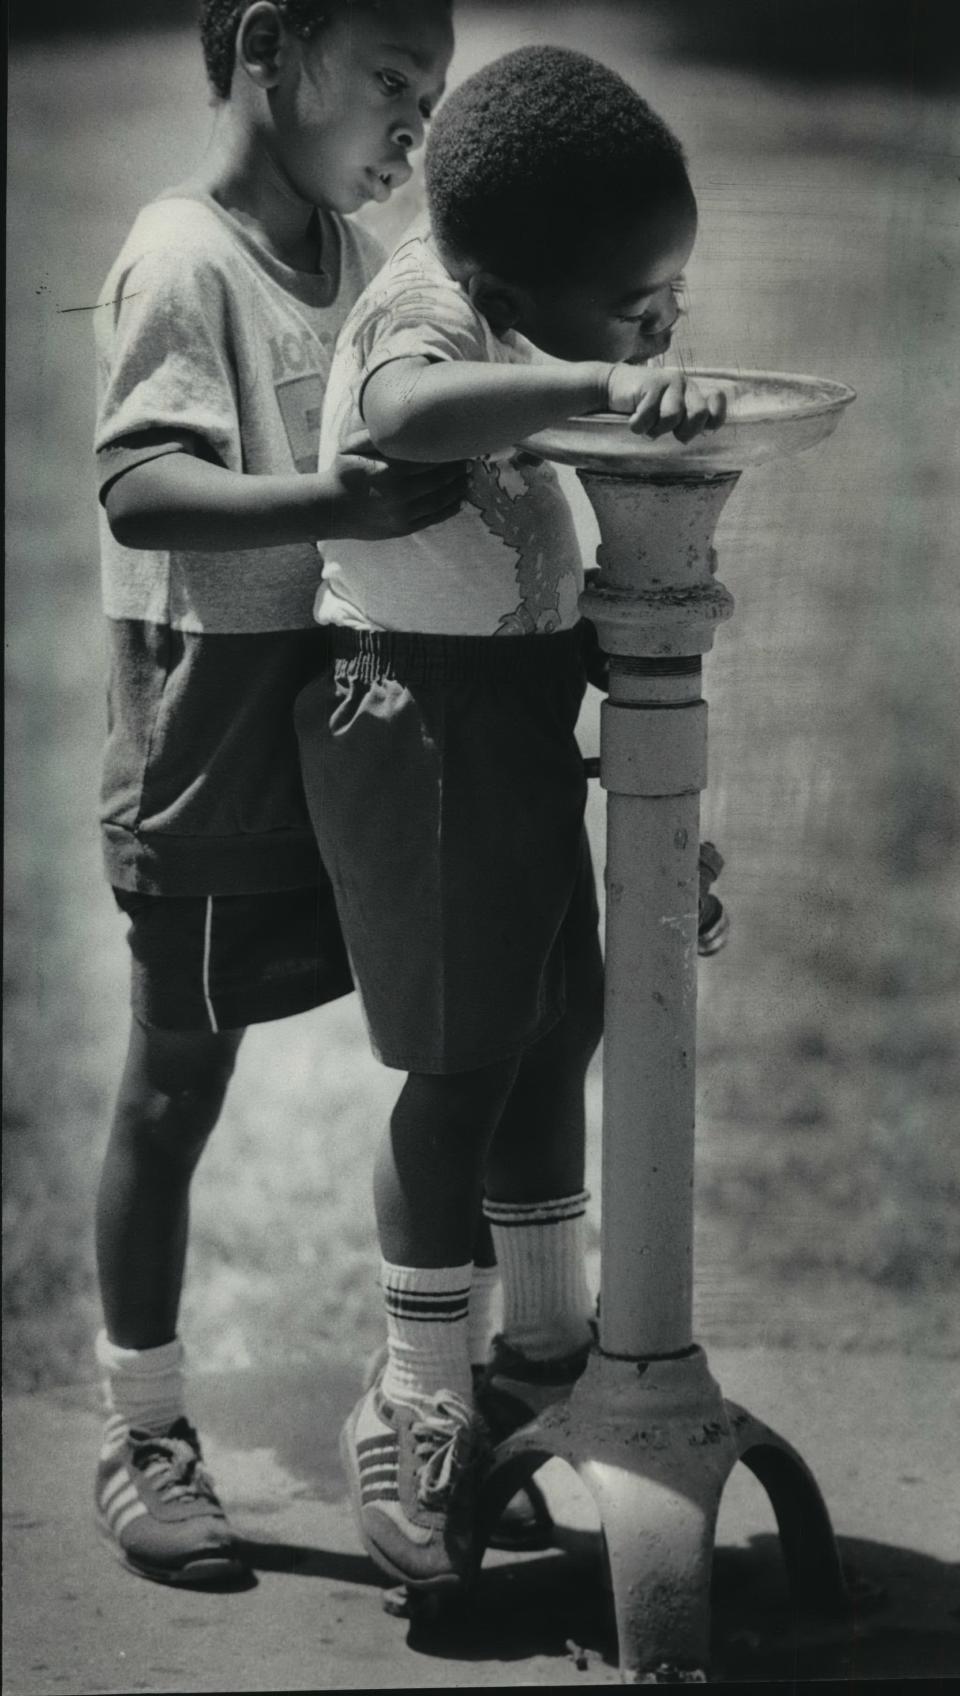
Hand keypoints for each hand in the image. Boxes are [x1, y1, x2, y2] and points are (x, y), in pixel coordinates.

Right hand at [320, 431, 469, 539]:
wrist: (330, 510)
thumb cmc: (342, 473)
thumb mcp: (350, 447)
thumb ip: (375, 435)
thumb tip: (398, 421)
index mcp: (387, 471)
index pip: (428, 459)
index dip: (446, 452)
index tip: (458, 444)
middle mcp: (398, 494)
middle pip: (439, 479)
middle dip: (456, 469)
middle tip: (468, 460)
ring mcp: (402, 514)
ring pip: (440, 500)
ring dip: (458, 488)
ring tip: (468, 477)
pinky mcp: (404, 528)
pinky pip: (434, 518)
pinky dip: (450, 508)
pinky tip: (460, 499)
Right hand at [606, 367, 726, 442]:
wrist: (613, 388)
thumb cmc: (643, 408)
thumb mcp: (667, 415)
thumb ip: (686, 422)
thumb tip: (698, 438)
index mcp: (694, 393)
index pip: (717, 405)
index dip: (711, 421)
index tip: (692, 430)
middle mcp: (686, 384)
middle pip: (699, 414)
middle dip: (683, 431)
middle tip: (665, 430)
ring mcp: (670, 381)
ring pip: (672, 417)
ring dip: (655, 428)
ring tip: (646, 423)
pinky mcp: (652, 383)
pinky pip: (649, 416)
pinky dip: (638, 425)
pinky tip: (633, 418)